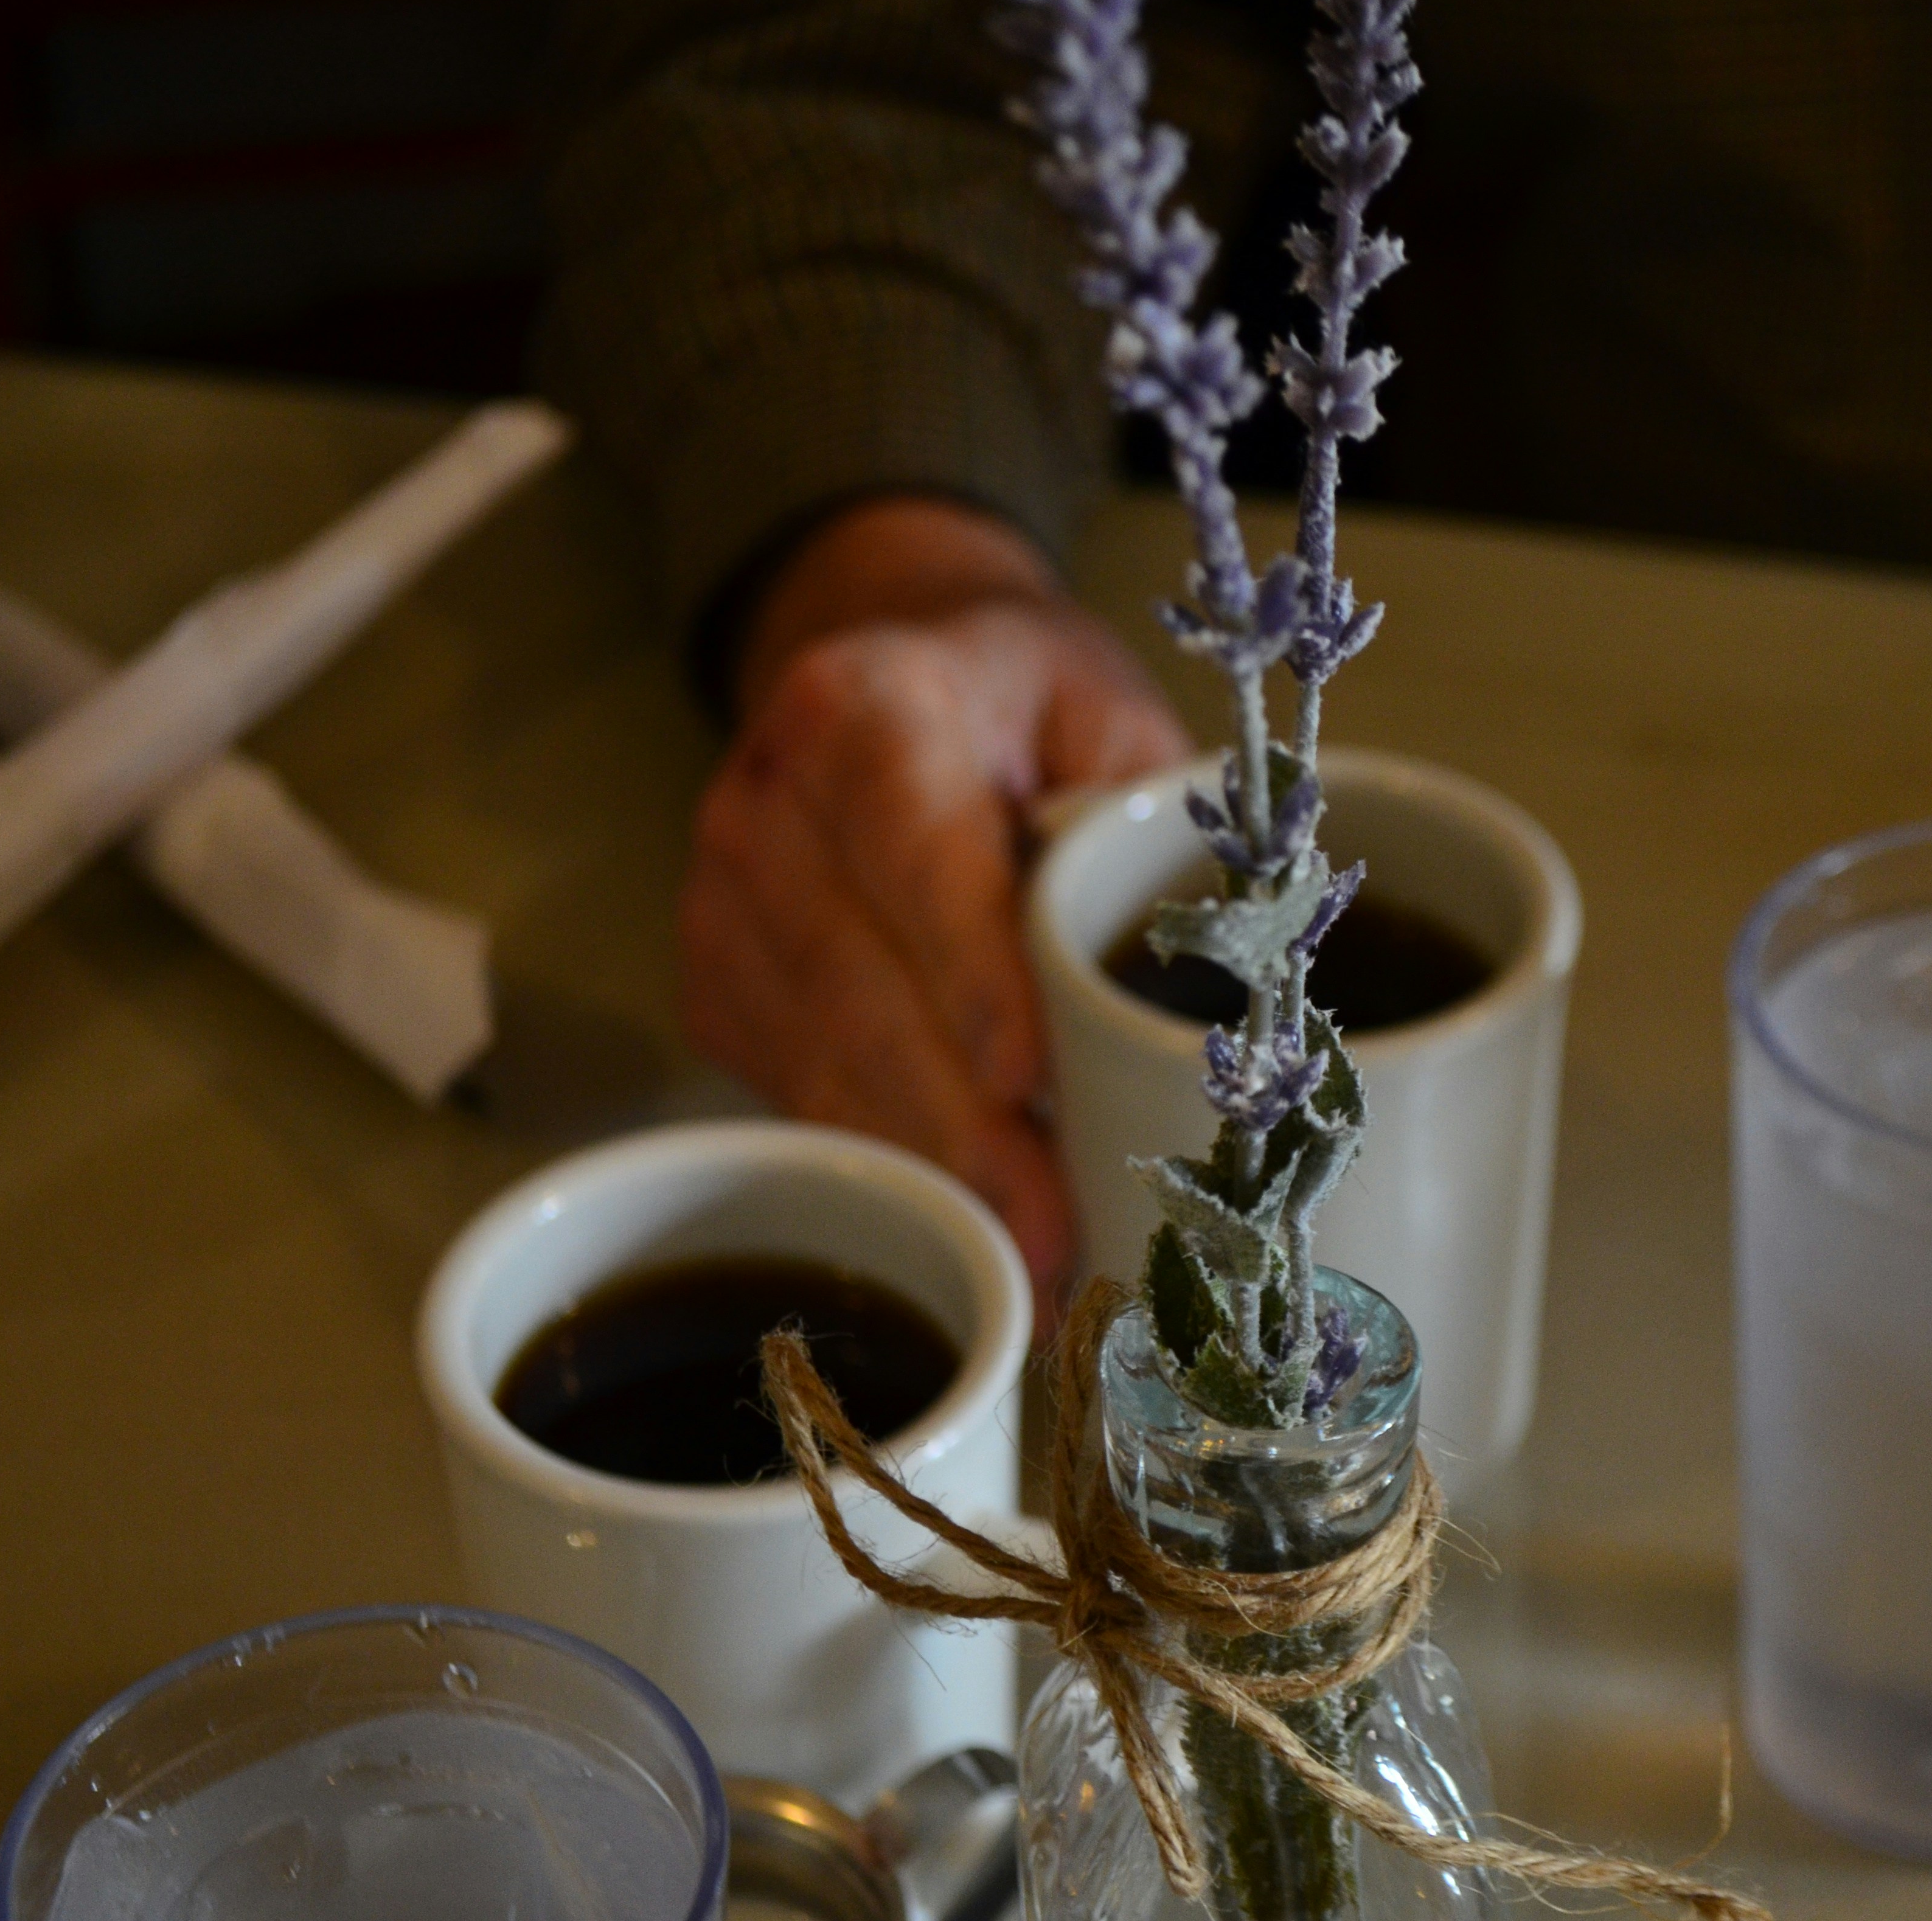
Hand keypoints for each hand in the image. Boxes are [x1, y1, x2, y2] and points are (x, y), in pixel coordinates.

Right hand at [682, 499, 1191, 1327]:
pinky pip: (794, 1090)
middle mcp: (767, 799)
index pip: (916, 849)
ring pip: (819, 1059)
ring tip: (1026, 1262)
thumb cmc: (1023, 707)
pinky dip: (880, 1161)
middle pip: (860, 983)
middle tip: (1053, 1229)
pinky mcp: (716, 982)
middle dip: (961, 1120)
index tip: (1027, 1077)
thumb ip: (1144, 810)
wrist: (886, 669)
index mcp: (867, 707)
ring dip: (922, 1167)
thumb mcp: (1106, 712)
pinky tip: (958, 1225)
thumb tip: (1215, 954)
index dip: (968, 969)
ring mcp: (722, 898)